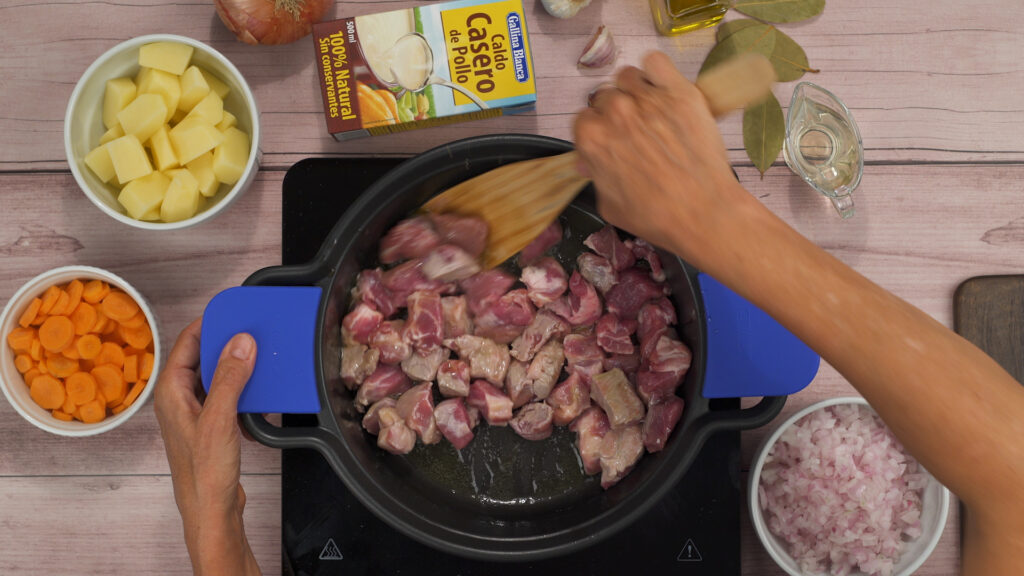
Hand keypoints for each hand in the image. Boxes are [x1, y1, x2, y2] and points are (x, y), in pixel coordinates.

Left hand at [154, 319, 261, 575]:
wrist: (211, 509)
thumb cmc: (205, 472)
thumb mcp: (219, 420)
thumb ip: (229, 379)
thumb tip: (240, 342)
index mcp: (171, 392)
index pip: (186, 343)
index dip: (208, 323)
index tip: (231, 309)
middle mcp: (180, 399)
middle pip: (202, 357)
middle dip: (226, 343)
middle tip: (252, 329)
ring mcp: (195, 413)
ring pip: (217, 377)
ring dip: (237, 368)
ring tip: (259, 357)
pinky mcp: (211, 426)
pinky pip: (227, 396)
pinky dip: (243, 391)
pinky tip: (260, 395)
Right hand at [574, 51, 749, 264]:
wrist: (703, 212)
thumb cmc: (656, 216)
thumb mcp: (609, 205)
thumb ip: (595, 175)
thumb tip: (590, 160)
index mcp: (592, 138)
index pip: (583, 120)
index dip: (597, 132)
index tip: (610, 142)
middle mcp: (615, 111)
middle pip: (605, 98)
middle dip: (615, 114)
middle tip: (634, 132)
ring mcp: (648, 98)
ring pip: (628, 77)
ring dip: (633, 90)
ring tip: (649, 110)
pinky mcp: (679, 91)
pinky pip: (656, 62)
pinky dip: (655, 72)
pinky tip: (663, 89)